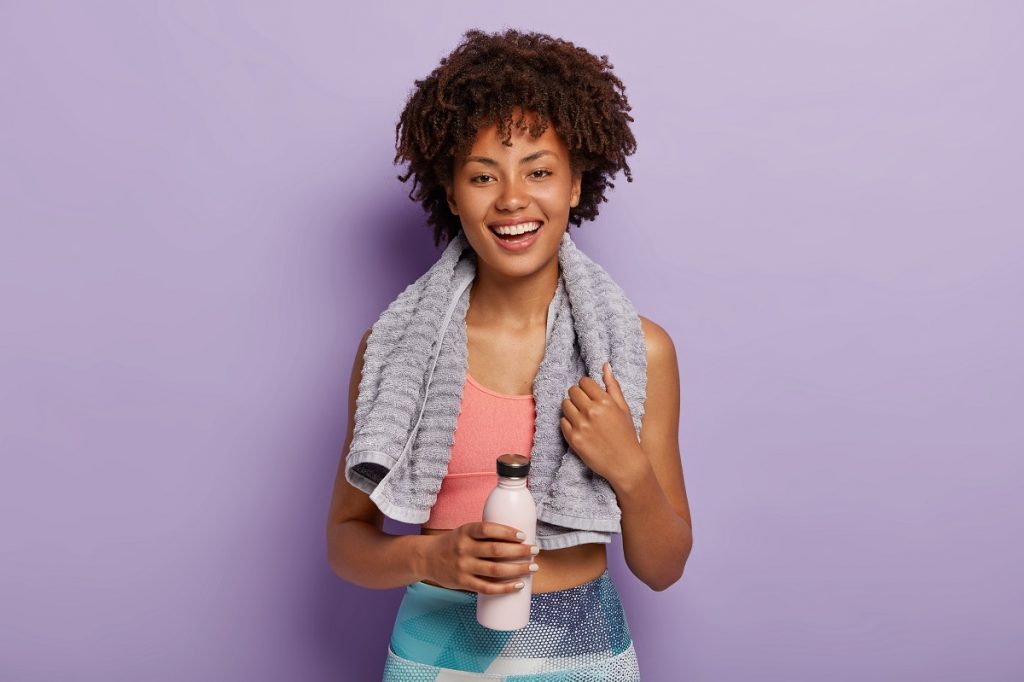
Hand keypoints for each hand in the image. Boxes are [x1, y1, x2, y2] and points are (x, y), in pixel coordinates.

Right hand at [421, 521, 539, 593]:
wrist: (426, 558)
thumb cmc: (453, 544)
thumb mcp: (465, 532)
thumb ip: (485, 534)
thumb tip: (517, 538)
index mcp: (465, 531)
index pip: (488, 529)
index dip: (507, 532)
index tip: (523, 536)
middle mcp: (464, 548)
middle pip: (496, 551)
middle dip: (520, 551)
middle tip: (535, 551)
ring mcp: (463, 567)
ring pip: (495, 570)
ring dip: (518, 569)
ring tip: (532, 568)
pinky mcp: (462, 583)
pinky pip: (487, 588)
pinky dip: (504, 588)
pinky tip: (518, 586)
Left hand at [560, 362, 642, 483]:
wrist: (625, 463)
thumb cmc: (626, 434)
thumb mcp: (623, 408)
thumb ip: (612, 386)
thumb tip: (605, 365)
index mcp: (604, 401)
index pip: (584, 382)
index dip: (586, 386)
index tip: (590, 394)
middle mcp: (591, 411)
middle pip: (572, 391)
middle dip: (577, 395)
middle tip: (585, 405)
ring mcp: (581, 425)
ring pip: (565, 405)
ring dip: (571, 408)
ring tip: (581, 416)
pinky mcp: (573, 439)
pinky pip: (562, 421)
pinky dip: (568, 422)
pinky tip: (579, 428)